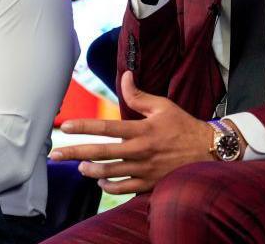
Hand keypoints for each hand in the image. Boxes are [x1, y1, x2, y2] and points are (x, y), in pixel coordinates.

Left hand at [49, 71, 213, 193]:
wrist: (209, 151)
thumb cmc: (183, 126)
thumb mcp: (163, 106)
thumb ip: (139, 95)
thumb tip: (124, 76)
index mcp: (142, 130)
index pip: (106, 127)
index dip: (84, 126)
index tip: (64, 126)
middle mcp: (140, 151)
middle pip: (101, 152)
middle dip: (75, 153)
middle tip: (55, 154)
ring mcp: (145, 170)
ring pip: (110, 172)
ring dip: (90, 170)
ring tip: (78, 167)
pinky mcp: (150, 183)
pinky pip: (125, 189)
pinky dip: (110, 186)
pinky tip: (100, 180)